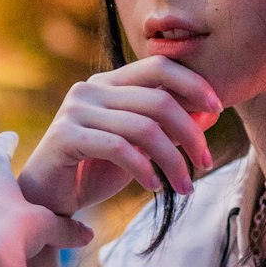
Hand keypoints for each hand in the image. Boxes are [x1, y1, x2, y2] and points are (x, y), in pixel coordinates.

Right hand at [19, 56, 221, 216]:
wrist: (47, 200)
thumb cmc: (94, 171)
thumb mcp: (138, 148)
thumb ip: (166, 128)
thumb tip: (208, 115)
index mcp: (109, 83)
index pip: (158, 66)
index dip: (193, 83)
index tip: (218, 109)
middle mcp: (91, 89)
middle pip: (157, 99)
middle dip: (190, 133)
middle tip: (205, 163)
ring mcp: (76, 110)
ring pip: (143, 127)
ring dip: (173, 161)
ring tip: (185, 187)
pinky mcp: (65, 136)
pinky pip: (119, 148)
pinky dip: (144, 168)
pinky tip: (155, 187)